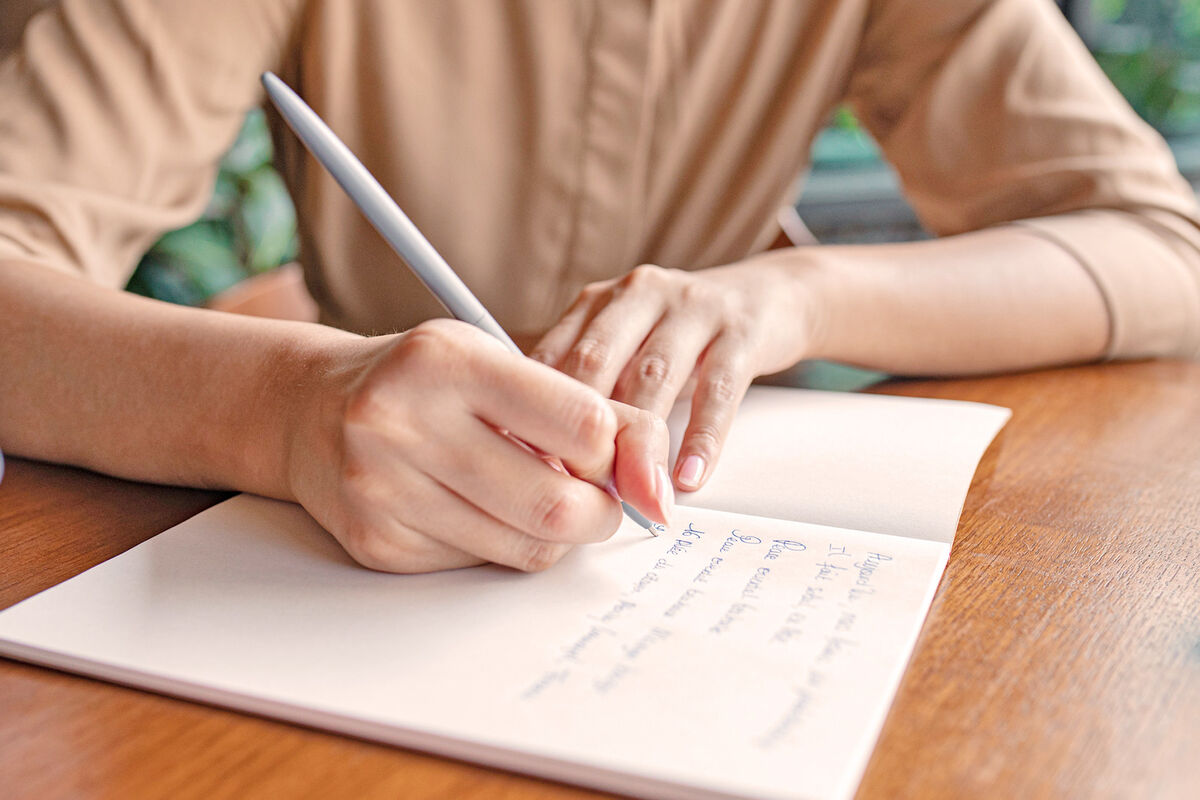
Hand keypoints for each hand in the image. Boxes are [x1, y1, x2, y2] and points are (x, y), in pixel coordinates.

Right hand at [285, 319, 671, 572]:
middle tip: (597, 500)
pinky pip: (481, 565)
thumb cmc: (426, 381)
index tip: (616, 459)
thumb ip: (593, 412)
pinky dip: (502, 544)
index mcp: (448, 359)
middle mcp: (403, 421)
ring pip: (526, 547)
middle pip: (558, 503)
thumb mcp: (501, 364)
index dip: (617, 452)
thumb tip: (661, 489)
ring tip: (540, 498)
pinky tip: (479, 510)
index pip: (582, 423)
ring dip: (557, 534)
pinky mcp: (378, 543)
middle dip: (602, 512)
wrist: (311, 410)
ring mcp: (383, 488)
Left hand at [531, 260, 812, 490]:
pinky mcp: (742, 331)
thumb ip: (590, 385)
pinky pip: (717, 390)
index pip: (553, 356)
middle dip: (579, 429)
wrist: (775, 296)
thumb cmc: (684, 336)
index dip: (535, 413)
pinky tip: (688, 477)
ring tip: (630, 495)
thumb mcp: (630, 345)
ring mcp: (693, 308)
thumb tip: (541, 456)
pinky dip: (700, 438)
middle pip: (595, 363)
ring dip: (638, 442)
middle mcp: (640, 294)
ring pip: (653, 377)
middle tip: (572, 491)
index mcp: (600, 301)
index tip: (530, 469)